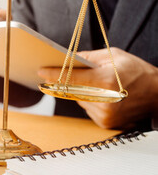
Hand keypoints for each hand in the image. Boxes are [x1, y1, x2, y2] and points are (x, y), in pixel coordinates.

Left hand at [38, 48, 157, 128]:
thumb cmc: (137, 71)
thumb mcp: (115, 56)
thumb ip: (89, 56)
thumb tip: (67, 58)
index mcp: (106, 81)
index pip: (72, 77)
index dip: (54, 74)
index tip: (40, 71)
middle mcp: (105, 100)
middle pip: (72, 90)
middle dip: (62, 82)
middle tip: (50, 75)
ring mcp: (105, 114)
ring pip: (78, 100)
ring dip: (78, 92)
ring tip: (92, 84)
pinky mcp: (106, 122)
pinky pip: (87, 109)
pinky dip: (88, 101)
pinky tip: (100, 96)